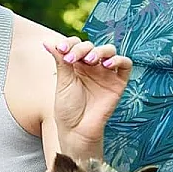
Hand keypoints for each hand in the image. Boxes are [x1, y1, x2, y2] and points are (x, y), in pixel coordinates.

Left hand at [43, 34, 132, 151]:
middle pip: (92, 45)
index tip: (61, 49)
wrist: (77, 129)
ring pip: (109, 51)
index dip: (70, 43)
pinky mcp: (118, 82)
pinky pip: (125, 65)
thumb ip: (60, 60)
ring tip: (90, 60)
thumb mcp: (62, 81)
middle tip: (72, 58)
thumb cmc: (67, 107)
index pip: (77, 44)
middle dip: (82, 48)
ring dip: (100, 51)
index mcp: (77, 64)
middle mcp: (92, 66)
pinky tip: (107, 65)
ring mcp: (106, 73)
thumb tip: (47, 42)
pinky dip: (119, 60)